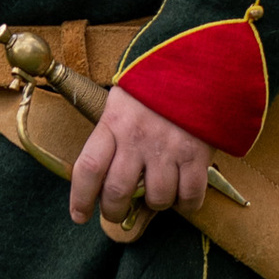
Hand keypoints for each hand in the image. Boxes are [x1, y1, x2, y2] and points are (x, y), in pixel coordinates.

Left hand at [68, 87, 218, 230]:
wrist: (198, 63)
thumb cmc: (156, 84)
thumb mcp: (122, 102)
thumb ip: (111, 134)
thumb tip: (101, 176)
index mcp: (113, 123)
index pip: (88, 168)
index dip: (80, 198)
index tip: (80, 215)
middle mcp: (137, 139)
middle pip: (117, 192)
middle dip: (114, 211)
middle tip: (116, 212)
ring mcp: (168, 148)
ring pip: (156, 198)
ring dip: (155, 205)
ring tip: (157, 193)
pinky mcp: (196, 154)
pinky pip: (190, 195)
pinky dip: (186, 204)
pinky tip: (182, 195)